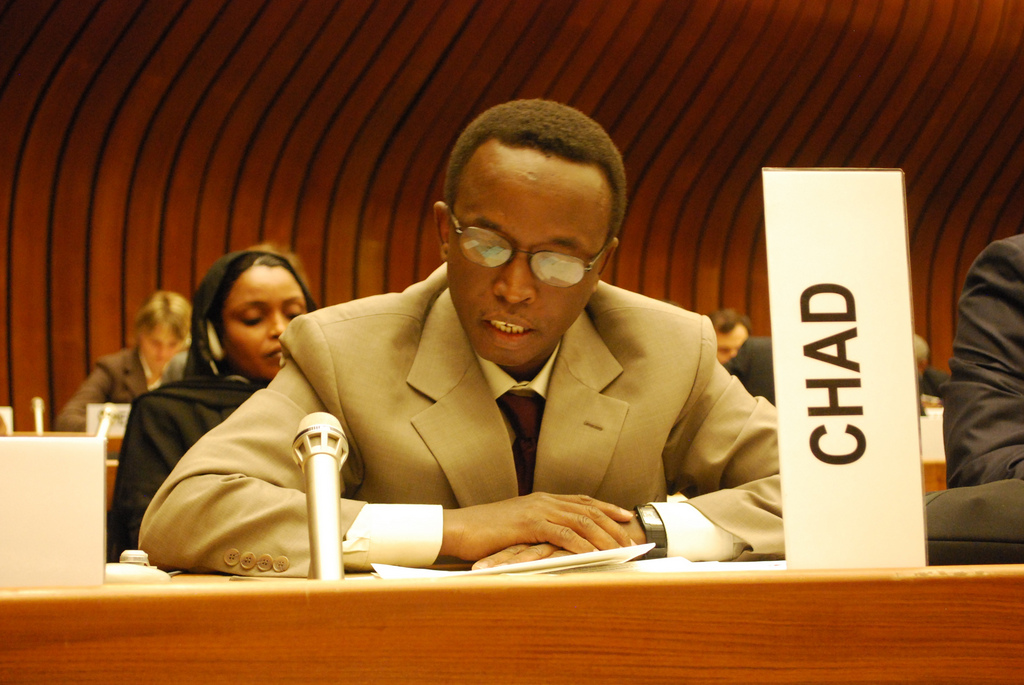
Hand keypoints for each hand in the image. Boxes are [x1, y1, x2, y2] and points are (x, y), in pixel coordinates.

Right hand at [473, 515, 647, 569]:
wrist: (458, 528)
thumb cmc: (483, 533)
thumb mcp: (515, 527)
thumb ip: (536, 529)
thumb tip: (552, 540)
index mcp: (541, 499)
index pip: (582, 501)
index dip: (606, 508)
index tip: (625, 516)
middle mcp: (543, 500)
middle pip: (588, 510)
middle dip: (613, 524)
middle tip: (632, 538)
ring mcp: (537, 510)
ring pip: (582, 521)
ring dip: (605, 536)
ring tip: (621, 550)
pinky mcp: (529, 524)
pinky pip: (564, 534)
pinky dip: (583, 544)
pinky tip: (595, 555)